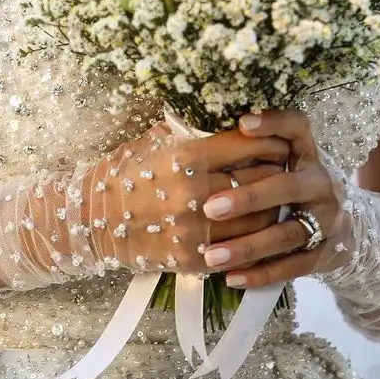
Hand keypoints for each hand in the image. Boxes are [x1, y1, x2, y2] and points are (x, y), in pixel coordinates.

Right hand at [85, 119, 290, 276]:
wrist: (93, 218)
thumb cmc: (126, 170)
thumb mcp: (155, 139)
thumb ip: (192, 131)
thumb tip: (230, 120)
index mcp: (186, 157)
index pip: (246, 145)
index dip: (269, 141)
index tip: (280, 141)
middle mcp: (194, 192)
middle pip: (257, 181)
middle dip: (277, 173)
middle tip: (286, 169)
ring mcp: (195, 229)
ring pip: (257, 219)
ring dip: (272, 209)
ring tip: (279, 200)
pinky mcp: (193, 258)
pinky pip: (239, 250)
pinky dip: (254, 239)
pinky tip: (260, 230)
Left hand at [198, 109, 346, 288]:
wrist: (344, 224)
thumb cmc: (291, 182)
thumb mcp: (282, 158)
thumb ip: (250, 148)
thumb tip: (193, 133)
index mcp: (308, 152)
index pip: (297, 127)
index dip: (273, 123)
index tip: (242, 124)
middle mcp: (321, 182)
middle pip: (288, 186)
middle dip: (249, 198)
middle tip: (210, 208)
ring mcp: (328, 220)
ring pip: (287, 234)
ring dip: (248, 246)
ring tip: (211, 257)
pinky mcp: (326, 254)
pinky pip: (292, 267)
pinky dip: (262, 274)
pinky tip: (231, 278)